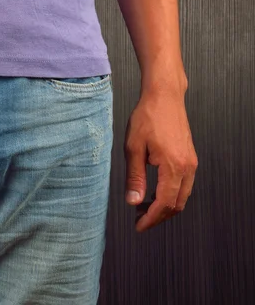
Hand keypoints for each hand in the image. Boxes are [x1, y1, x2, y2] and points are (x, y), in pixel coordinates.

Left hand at [123, 87, 197, 231]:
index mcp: (174, 166)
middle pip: (176, 204)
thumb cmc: (147, 117)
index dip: (151, 218)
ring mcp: (191, 162)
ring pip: (182, 196)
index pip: (165, 203)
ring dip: (164, 206)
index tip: (139, 226)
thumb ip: (135, 177)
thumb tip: (133, 201)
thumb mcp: (133, 148)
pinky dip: (170, 194)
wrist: (164, 97)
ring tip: (143, 207)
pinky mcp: (189, 158)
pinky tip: (153, 192)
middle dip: (158, 216)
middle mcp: (187, 167)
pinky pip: (183, 185)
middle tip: (139, 219)